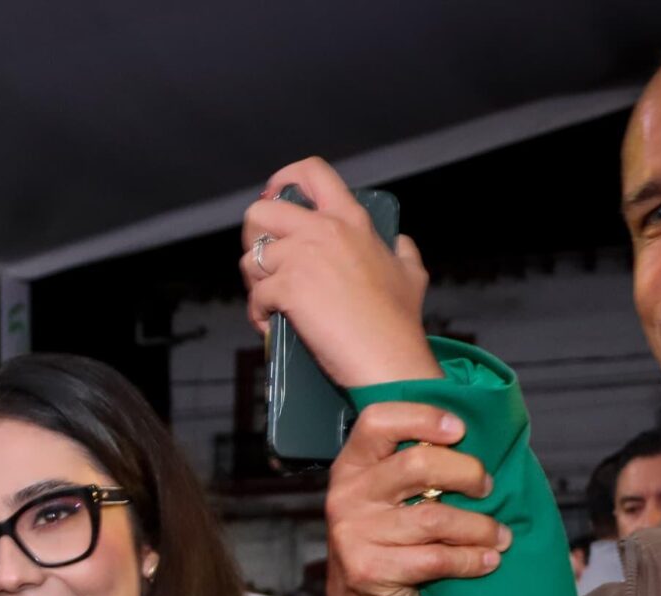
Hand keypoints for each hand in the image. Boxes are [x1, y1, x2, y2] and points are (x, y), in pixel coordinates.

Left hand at [240, 157, 435, 388]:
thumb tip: (400, 241)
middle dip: (253, 236)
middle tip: (264, 263)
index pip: (311, 172)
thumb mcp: (411, 273)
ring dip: (253, 282)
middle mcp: (323, 230)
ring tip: (269, 302)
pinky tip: (272, 327)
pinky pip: (254, 295)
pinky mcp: (286, 288)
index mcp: (350, 219)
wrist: (389, 358)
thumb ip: (402, 250)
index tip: (273, 198)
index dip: (282, 180)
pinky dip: (258, 314)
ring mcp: (302, 257)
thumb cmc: (399, 322)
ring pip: (250, 257)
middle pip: (261, 211)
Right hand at [321, 402, 509, 595]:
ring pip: (434, 517)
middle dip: (466, 473)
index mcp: (353, 465)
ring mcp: (355, 533)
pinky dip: (471, 559)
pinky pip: (435, 558)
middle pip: (416, 465)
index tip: (460, 430)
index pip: (379, 421)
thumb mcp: (392, 498)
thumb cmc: (389, 545)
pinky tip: (487, 560)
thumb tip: (483, 439)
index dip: (424, 418)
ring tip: (499, 535)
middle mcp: (348, 494)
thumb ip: (419, 468)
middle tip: (486, 488)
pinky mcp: (369, 570)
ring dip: (479, 526)